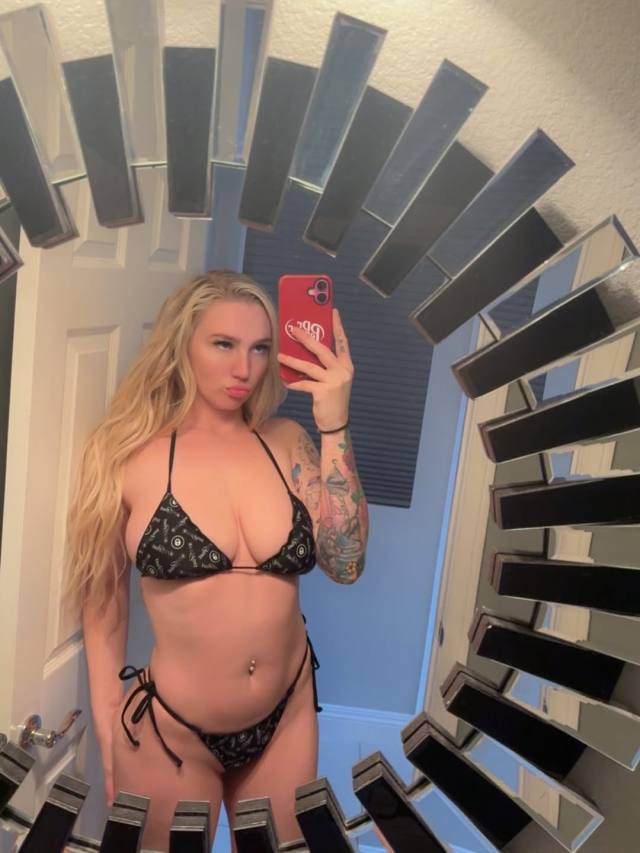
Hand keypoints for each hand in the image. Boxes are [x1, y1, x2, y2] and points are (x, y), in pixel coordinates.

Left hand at [276, 308, 352, 431]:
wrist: (336, 423)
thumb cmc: (331, 400)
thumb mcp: (333, 380)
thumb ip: (324, 366)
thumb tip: (305, 351)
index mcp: (346, 365)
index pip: (342, 342)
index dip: (337, 327)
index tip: (333, 312)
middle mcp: (342, 371)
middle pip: (322, 350)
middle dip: (306, 338)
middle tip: (293, 329)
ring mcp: (334, 381)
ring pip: (309, 367)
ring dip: (293, 361)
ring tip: (280, 356)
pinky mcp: (324, 392)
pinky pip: (304, 384)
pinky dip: (294, 382)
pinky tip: (285, 380)